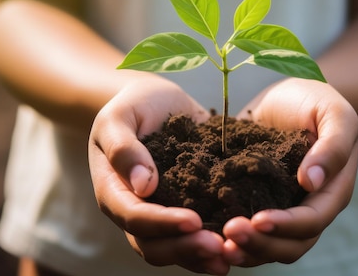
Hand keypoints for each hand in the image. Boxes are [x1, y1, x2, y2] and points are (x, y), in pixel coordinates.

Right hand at [88, 71, 229, 274]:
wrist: (154, 101)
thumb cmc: (133, 106)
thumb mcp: (120, 118)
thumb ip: (124, 148)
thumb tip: (144, 186)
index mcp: (114, 191)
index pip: (134, 217)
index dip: (163, 223)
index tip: (194, 221)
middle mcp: (136, 211)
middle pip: (154, 245)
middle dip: (186, 249)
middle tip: (219, 246)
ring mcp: (161, 214)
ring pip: (176, 249)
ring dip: (202, 257)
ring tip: (232, 254)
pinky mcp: (187, 208)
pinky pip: (197, 236)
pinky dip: (216, 244)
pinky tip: (242, 245)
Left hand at [222, 78, 357, 266]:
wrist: (287, 97)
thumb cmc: (315, 101)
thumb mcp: (334, 113)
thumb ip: (333, 146)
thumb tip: (312, 182)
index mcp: (332, 192)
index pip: (312, 221)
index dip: (286, 225)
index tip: (258, 219)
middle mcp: (308, 209)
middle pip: (290, 245)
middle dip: (261, 244)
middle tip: (229, 233)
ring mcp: (281, 210)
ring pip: (267, 246)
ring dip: (245, 250)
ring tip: (218, 244)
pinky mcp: (256, 204)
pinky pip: (247, 231)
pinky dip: (229, 239)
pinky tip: (207, 232)